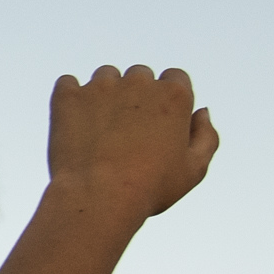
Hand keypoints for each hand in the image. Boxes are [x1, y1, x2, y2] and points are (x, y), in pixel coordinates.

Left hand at [46, 66, 216, 219]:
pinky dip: (70, 99)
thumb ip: (206, 137)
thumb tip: (201, 112)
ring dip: (105, 95)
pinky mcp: (69, 96)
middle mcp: (139, 81)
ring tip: (100, 132)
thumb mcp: (194, 170)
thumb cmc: (150, 188)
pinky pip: (68, 84)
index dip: (168, 101)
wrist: (98, 197)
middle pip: (140, 76)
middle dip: (136, 97)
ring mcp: (102, 86)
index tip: (158, 126)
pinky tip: (74, 124)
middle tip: (127, 135)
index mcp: (174, 95)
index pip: (175, 78)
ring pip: (106, 77)